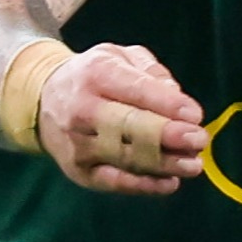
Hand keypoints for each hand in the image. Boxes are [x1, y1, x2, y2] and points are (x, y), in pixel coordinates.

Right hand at [39, 43, 207, 193]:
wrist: (42, 99)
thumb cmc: (95, 77)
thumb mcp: (119, 56)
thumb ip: (151, 72)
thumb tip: (177, 100)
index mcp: (95, 74)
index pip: (134, 89)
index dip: (167, 104)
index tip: (195, 115)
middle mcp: (81, 109)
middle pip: (128, 126)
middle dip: (167, 135)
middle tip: (199, 139)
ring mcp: (77, 144)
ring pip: (125, 157)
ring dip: (163, 163)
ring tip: (193, 165)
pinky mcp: (79, 171)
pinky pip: (114, 182)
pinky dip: (144, 185)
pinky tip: (170, 183)